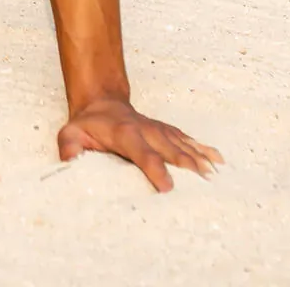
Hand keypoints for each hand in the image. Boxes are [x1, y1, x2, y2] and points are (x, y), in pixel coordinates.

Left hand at [57, 96, 222, 191]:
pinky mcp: (167, 131)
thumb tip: (71, 163)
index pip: (143, 153)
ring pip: (182, 145)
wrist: (102, 102)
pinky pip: (188, 140)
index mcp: (125, 133)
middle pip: (170, 149)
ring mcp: (160, 129)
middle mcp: (147, 130)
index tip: (167, 186)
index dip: (155, 168)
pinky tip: (219, 160)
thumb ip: (70, 147)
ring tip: (215, 176)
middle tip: (204, 184)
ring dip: (199, 159)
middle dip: (186, 166)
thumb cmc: (88, 125)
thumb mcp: (70, 133)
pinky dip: (203, 149)